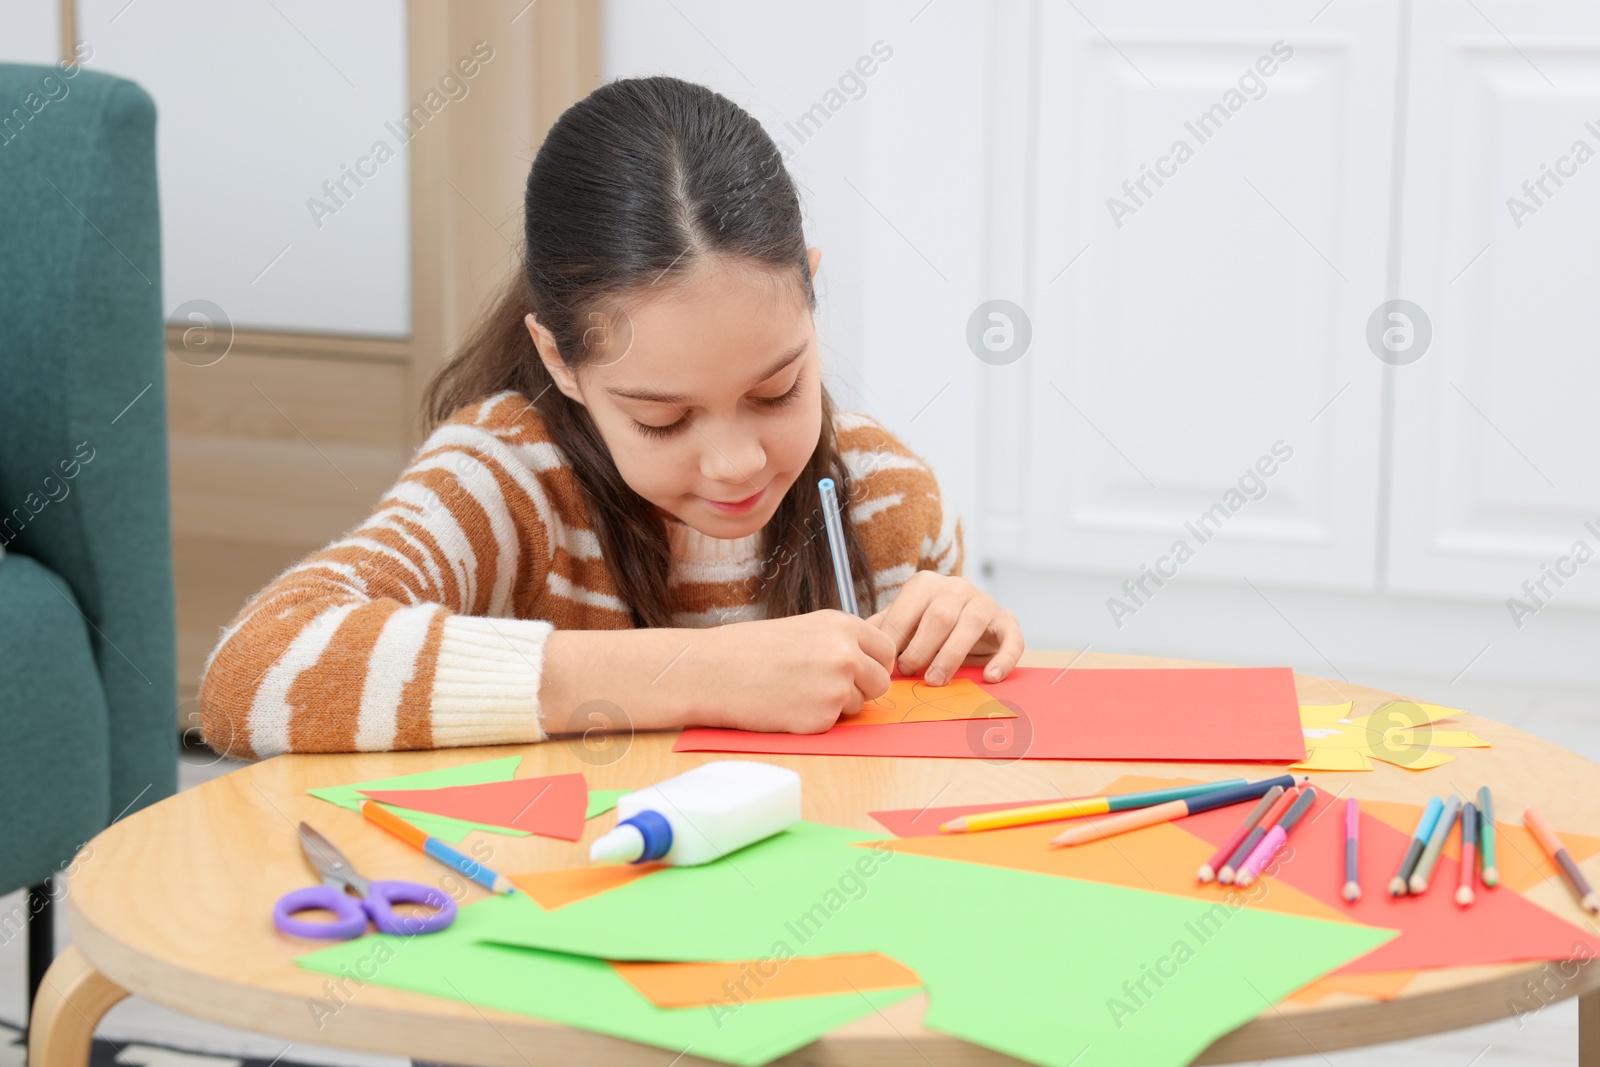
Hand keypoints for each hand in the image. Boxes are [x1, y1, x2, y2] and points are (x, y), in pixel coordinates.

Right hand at [700, 610, 895, 732]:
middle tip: (825, 686)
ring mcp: (836, 688)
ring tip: (796, 691)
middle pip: (880, 683)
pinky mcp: (821, 719)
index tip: (857, 670)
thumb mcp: (806, 629)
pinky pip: (833, 724)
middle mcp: (846, 655)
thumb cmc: (752, 649)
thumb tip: (873, 664)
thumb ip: (841, 643)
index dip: (873, 663)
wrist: (713, 671)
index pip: (886, 650)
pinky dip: (813, 721)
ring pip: (858, 706)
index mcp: (843, 626)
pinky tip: (786, 706)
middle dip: (860, 689)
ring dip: (835, 705)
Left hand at [867, 571, 1023, 684]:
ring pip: (970, 625)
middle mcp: (956, 587)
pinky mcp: (1007, 621)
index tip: (888, 665)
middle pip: (939, 616)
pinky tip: (990, 677)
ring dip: (951, 656)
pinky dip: (1003, 659)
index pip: (907, 610)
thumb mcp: (902, 623)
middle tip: (909, 673)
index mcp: (925, 584)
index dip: (896, 640)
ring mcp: (984, 602)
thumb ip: (882, 630)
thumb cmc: (924, 626)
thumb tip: (859, 643)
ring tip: (936, 680)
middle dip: (921, 648)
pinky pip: (1011, 638)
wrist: (967, 621)